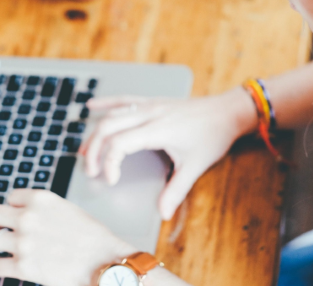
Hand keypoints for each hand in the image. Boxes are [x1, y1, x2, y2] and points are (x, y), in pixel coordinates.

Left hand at [0, 189, 136, 285]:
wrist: (104, 262)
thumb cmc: (92, 238)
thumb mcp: (67, 209)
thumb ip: (43, 210)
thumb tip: (26, 214)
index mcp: (41, 199)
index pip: (10, 197)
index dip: (14, 208)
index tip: (17, 216)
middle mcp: (28, 217)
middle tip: (2, 230)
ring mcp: (23, 242)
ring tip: (5, 249)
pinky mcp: (22, 267)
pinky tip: (10, 265)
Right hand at [81, 87, 256, 219]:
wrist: (228, 111)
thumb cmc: (213, 135)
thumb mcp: (196, 165)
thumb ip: (176, 190)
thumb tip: (163, 213)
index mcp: (157, 129)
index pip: (119, 143)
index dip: (109, 163)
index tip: (111, 181)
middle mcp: (150, 114)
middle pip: (108, 127)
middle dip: (94, 150)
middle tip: (91, 171)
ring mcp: (150, 105)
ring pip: (113, 114)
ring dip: (95, 132)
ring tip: (84, 152)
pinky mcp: (153, 102)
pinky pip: (124, 99)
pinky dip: (106, 103)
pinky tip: (92, 106)